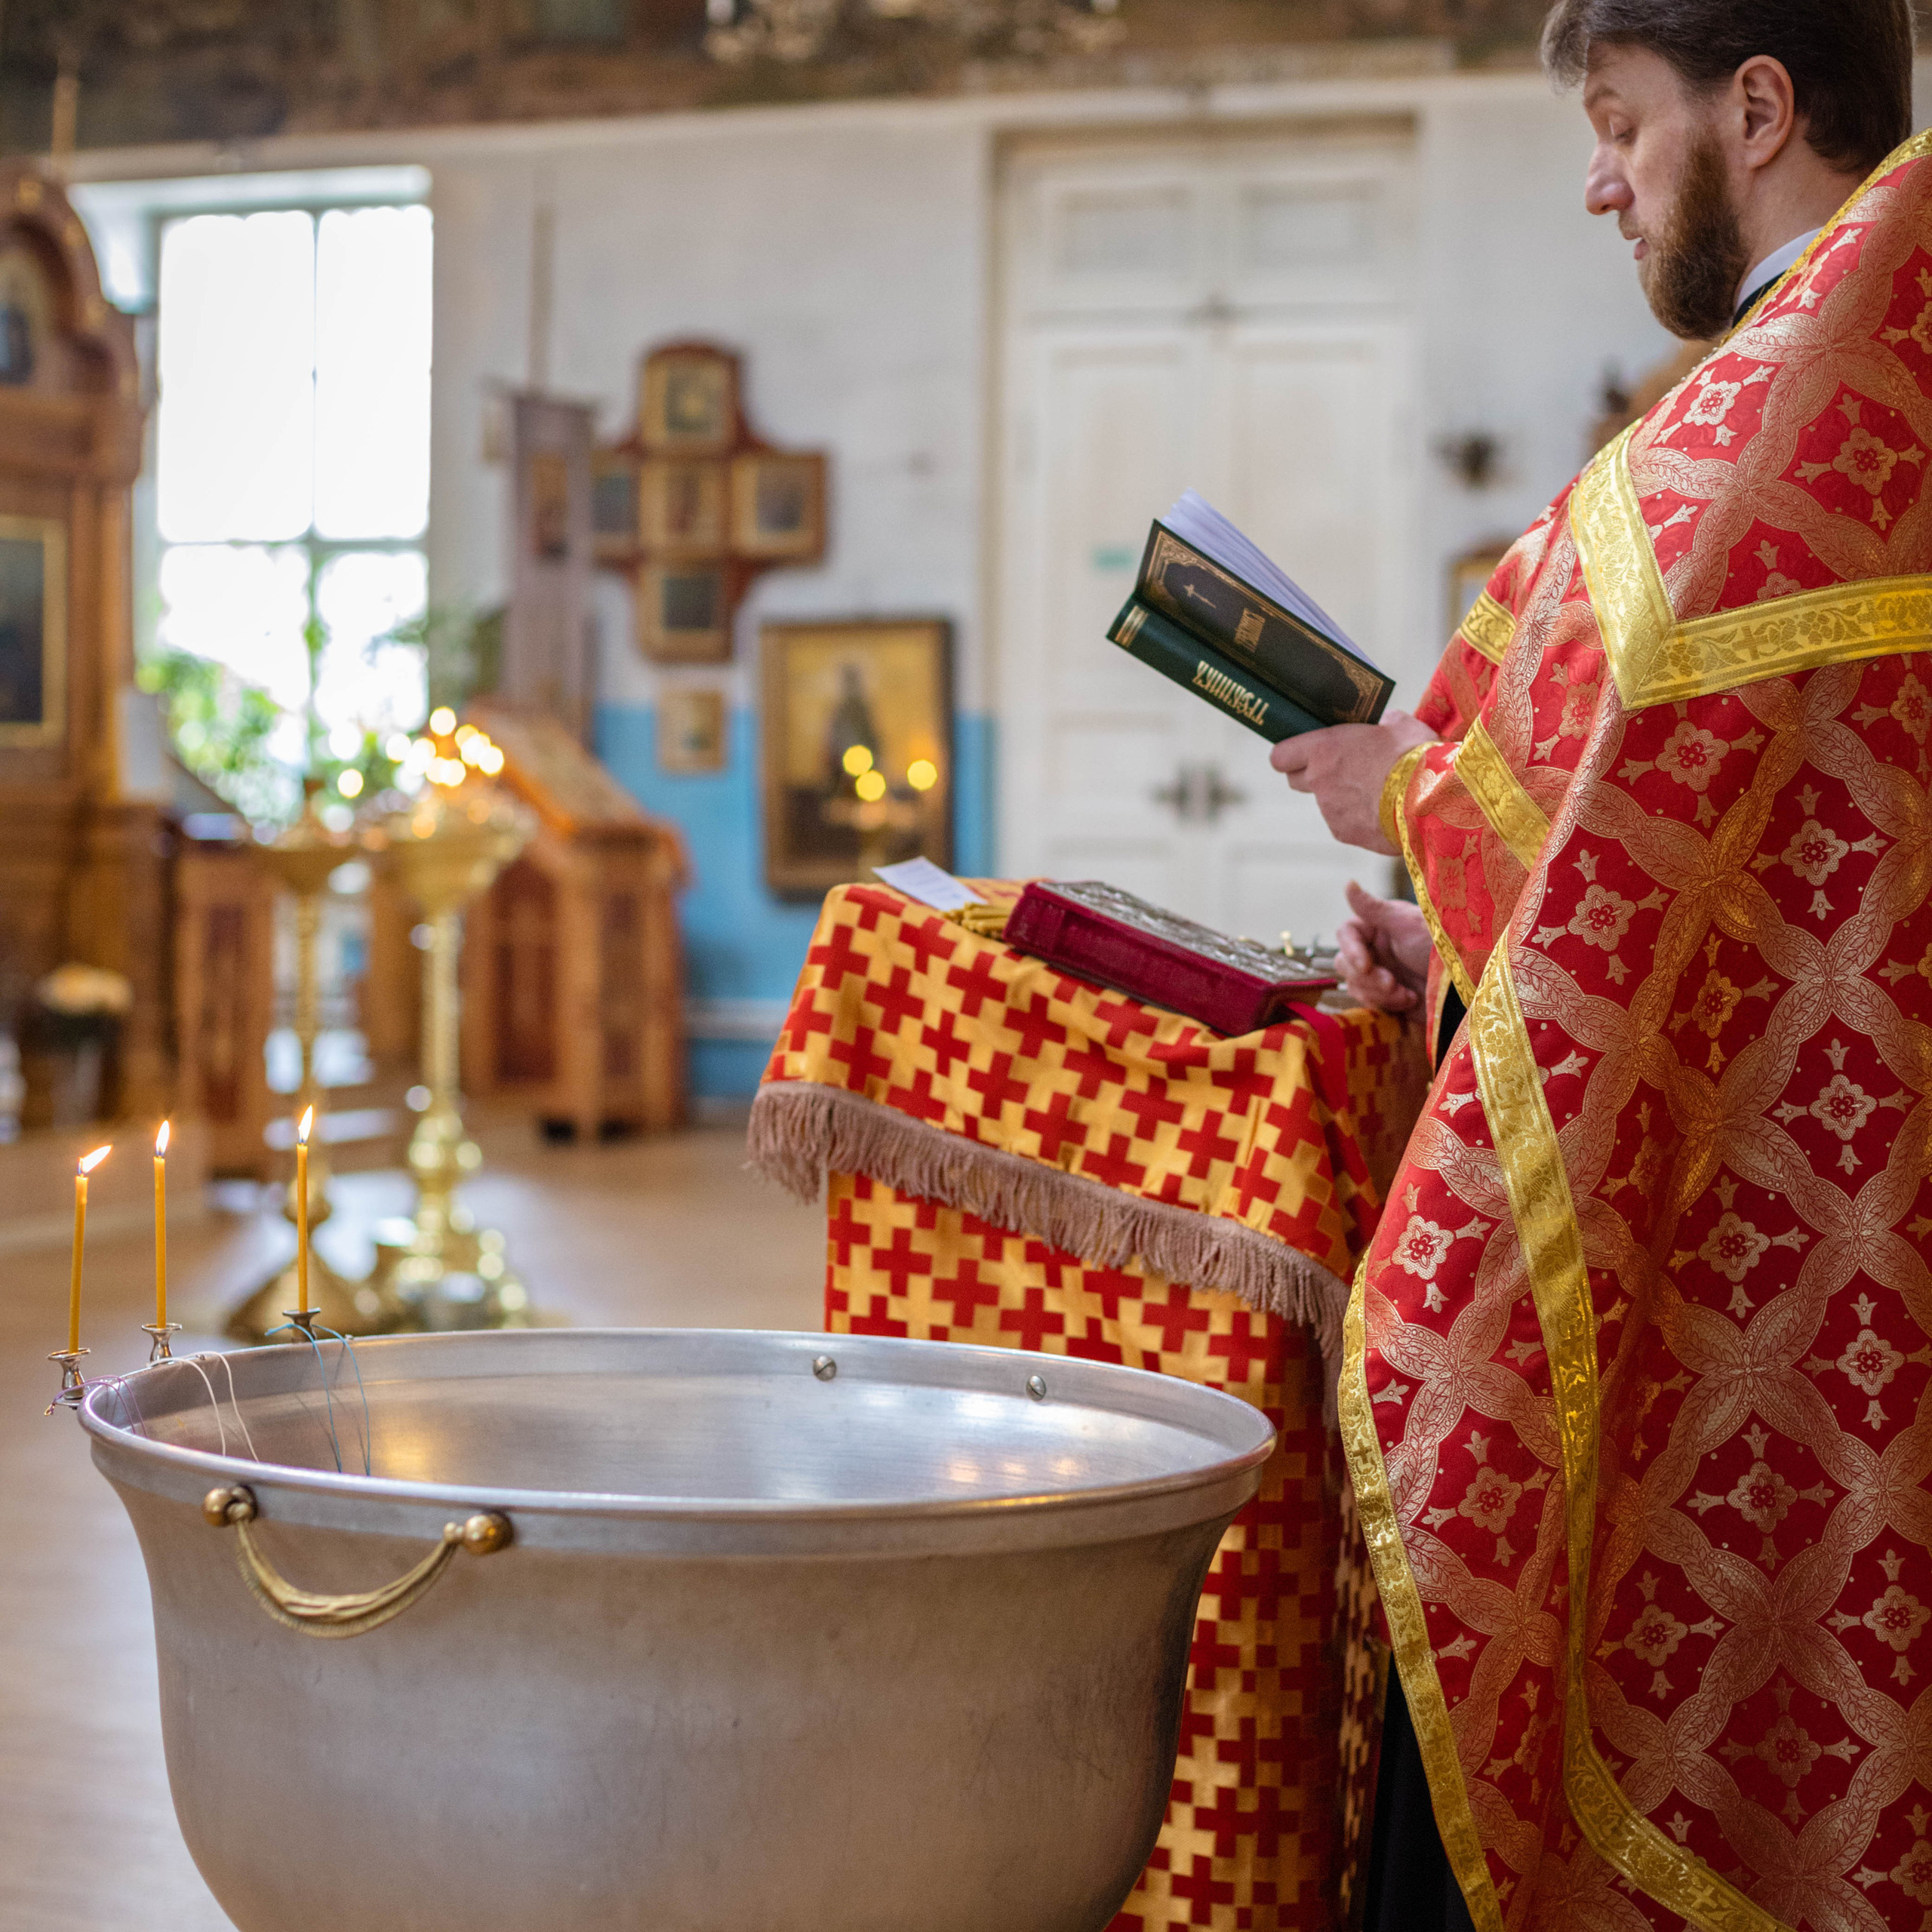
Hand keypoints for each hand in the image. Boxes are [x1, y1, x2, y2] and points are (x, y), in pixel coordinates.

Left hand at [1270, 711, 1436, 854]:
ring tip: (1376, 792)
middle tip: (1339, 770)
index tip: (1299, 754)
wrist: (1431, 800)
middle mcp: (1319, 781)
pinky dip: (1358, 818)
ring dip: (1341, 798)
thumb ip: (1384, 723)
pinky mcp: (1345, 833)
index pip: (1280, 756)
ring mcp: (1330, 811)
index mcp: (1324, 749)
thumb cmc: (1415, 755)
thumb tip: (1386, 723)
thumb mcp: (1401, 725)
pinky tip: (1384, 812)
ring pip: (1325, 803)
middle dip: (1311, 776)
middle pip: (1295, 781)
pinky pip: (1344, 823)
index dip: (1288, 755)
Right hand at [1336, 880, 1431, 1013]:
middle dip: (1368, 977)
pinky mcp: (1387, 995)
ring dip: (1380, 993)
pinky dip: (1388, 1004)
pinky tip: (1410, 1000)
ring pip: (1356, 985)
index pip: (1346, 933)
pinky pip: (1369, 1002)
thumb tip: (1348, 883)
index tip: (1365, 965)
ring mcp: (1380, 972)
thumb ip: (1373, 908)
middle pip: (1345, 963)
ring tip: (1407, 994)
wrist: (1466, 985)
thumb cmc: (1440, 947)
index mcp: (1379, 926)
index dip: (1351, 950)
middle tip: (1392, 984)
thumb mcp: (1406, 925)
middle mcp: (1376, 948)